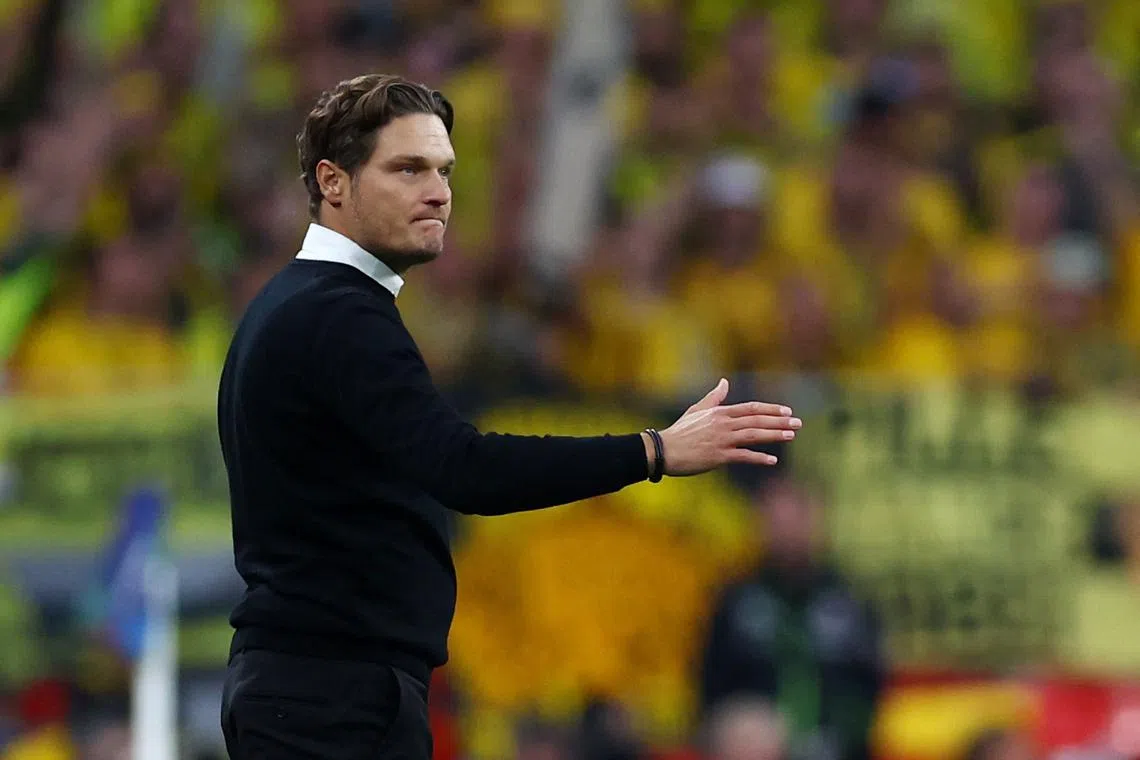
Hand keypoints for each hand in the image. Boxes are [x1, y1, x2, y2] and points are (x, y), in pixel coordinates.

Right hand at [645, 378, 799, 476]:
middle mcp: (724, 424)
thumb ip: (714, 398)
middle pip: (757, 420)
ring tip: (791, 435)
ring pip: (754, 435)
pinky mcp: (718, 456)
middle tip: (798, 423)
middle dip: (779, 421)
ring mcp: (722, 440)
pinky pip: (743, 456)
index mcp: (720, 413)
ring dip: (774, 435)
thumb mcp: (697, 410)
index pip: (751, 408)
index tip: (787, 411)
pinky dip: (758, 458)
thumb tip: (724, 382)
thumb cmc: (680, 431)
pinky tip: (772, 460)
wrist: (664, 450)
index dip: (770, 409)